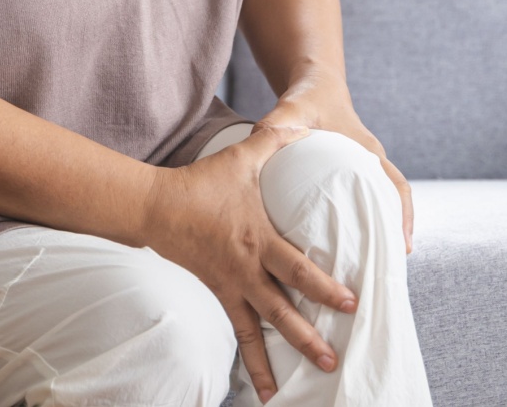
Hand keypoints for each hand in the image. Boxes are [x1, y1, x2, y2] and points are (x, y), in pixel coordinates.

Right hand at [142, 123, 357, 402]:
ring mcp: (231, 286)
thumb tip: (303, 125)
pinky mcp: (218, 293)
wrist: (156, 207)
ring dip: (278, 361)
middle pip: (281, 311)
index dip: (324, 287)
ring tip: (297, 388)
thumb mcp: (242, 156)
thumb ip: (275, 140)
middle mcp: (246, 269)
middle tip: (333, 359)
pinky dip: (250, 360)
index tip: (350, 303)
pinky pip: (237, 332)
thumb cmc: (203, 181)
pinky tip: (262, 386)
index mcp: (258, 239)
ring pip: (259, 331)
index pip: (297, 268)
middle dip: (308, 338)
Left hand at [256, 76, 414, 254]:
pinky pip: (361, 203)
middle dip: (394, 235)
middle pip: (393, 203)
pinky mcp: (348, 177)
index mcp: (366, 151)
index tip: (404, 244)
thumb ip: (276, 125)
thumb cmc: (309, 100)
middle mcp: (370, 163)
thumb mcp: (292, 109)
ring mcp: (361, 171)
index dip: (403, 215)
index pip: (396, 185)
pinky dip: (360, 225)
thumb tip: (257, 144)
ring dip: (378, 233)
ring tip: (370, 268)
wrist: (315, 86)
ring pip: (379, 206)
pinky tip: (343, 250)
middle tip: (389, 268)